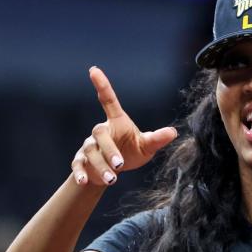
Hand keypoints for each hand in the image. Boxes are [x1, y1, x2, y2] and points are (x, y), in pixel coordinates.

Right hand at [71, 66, 177, 185]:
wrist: (113, 172)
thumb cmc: (131, 152)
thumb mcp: (146, 146)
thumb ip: (156, 139)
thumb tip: (173, 132)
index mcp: (116, 122)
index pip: (108, 100)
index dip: (102, 85)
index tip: (93, 70)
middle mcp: (100, 132)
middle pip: (99, 134)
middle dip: (109, 150)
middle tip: (120, 165)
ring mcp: (89, 146)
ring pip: (91, 152)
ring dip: (100, 166)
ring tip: (113, 179)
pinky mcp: (82, 161)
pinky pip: (78, 165)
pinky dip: (79, 173)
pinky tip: (83, 181)